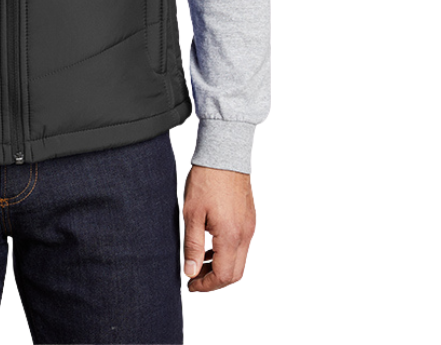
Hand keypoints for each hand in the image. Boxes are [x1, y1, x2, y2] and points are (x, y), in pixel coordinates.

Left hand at [180, 165, 256, 293]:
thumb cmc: (206, 180)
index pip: (223, 277)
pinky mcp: (250, 218)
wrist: (224, 153)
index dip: (206, 286)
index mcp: (231, 237)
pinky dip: (228, 252)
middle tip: (195, 276)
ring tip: (200, 259)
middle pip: (235, 274)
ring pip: (240, 261)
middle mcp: (245, 236)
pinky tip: (211, 242)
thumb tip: (191, 272)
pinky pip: (242, 245)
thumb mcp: (191, 213)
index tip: (190, 284)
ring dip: (222, 266)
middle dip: (215, 281)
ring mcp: (250, 227)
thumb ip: (193, 246)